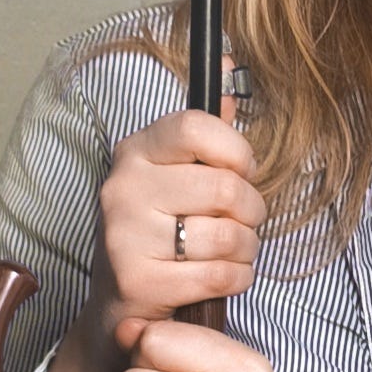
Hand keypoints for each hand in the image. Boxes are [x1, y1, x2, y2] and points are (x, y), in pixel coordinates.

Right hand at [96, 97, 260, 334]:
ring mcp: (125, 235)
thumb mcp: (174, 176)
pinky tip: (226, 277)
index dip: (236, 151)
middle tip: (244, 222)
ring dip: (246, 249)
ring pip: (226, 234)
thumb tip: (230, 63)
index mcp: (135, 151)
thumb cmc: (159, 234)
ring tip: (234, 252)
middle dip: (251, 211)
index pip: (197, 126)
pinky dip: (237, 278)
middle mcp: (123, 187)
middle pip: (224, 188)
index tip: (240, 172)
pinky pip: (219, 274)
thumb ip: (204, 130)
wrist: (120, 309)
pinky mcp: (138, 280)